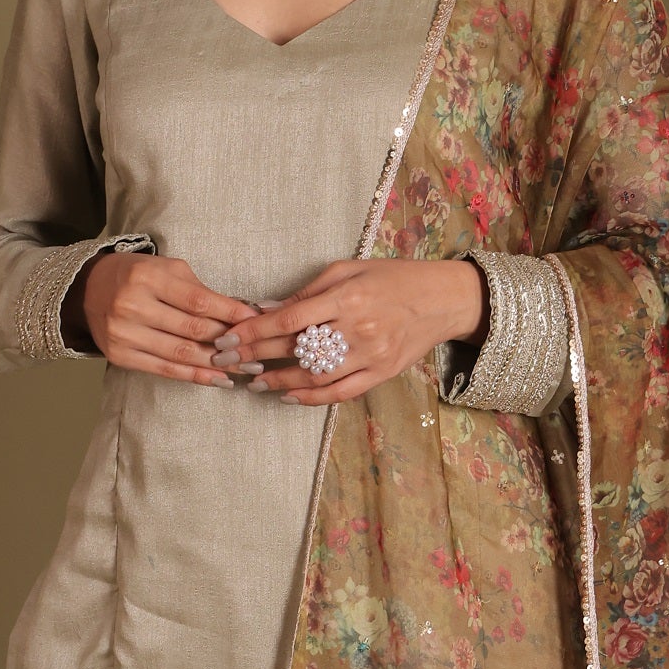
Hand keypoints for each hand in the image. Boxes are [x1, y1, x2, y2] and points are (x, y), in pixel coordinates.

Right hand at [81, 251, 256, 385]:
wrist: (89, 289)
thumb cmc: (138, 276)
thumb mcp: (168, 269)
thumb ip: (201, 291)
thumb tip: (241, 313)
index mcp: (147, 277)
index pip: (198, 301)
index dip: (230, 313)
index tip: (256, 321)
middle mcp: (132, 306)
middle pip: (192, 330)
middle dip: (228, 342)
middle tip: (257, 351)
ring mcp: (123, 334)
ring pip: (181, 354)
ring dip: (217, 364)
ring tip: (245, 369)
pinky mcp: (120, 356)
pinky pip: (165, 370)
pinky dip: (195, 376)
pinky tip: (219, 380)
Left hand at [212, 257, 484, 402]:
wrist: (442, 299)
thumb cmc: (392, 278)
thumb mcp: (348, 270)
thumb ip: (307, 292)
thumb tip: (265, 308)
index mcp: (347, 297)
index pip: (289, 318)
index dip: (253, 331)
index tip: (227, 338)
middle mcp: (357, 329)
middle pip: (295, 348)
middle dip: (255, 356)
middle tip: (226, 362)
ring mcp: (370, 355)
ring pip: (314, 376)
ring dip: (277, 382)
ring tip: (253, 382)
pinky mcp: (381, 374)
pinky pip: (339, 393)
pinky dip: (310, 398)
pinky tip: (287, 397)